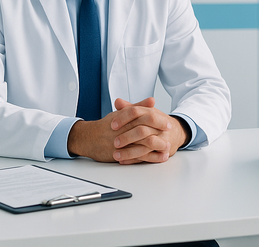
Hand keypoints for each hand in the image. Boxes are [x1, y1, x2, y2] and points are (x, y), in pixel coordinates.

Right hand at [67, 97, 187, 163]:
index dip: (158, 120)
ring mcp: (121, 143)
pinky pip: (137, 157)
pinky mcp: (120, 155)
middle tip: (170, 134)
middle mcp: (123, 130)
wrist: (89, 138)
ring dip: (157, 146)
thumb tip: (152, 100)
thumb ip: (138, 107)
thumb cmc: (107, 125)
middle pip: (145, 130)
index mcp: (125, 118)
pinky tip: (160, 157)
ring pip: (142, 145)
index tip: (168, 122)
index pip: (144, 116)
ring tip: (168, 147)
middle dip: (159, 133)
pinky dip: (151, 158)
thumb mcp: (121, 113)